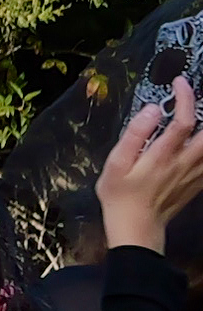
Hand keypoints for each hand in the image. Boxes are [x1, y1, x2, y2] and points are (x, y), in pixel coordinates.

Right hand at [104, 89, 201, 262]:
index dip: (185, 97)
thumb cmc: (120, 196)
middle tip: (195, 99)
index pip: (183, 120)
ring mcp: (194, 173)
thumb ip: (134, 135)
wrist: (136, 228)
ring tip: (198, 116)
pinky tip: (198, 141)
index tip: (180, 82)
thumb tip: (150, 110)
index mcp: (163, 156)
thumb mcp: (115, 164)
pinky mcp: (197, 182)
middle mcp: (184, 162)